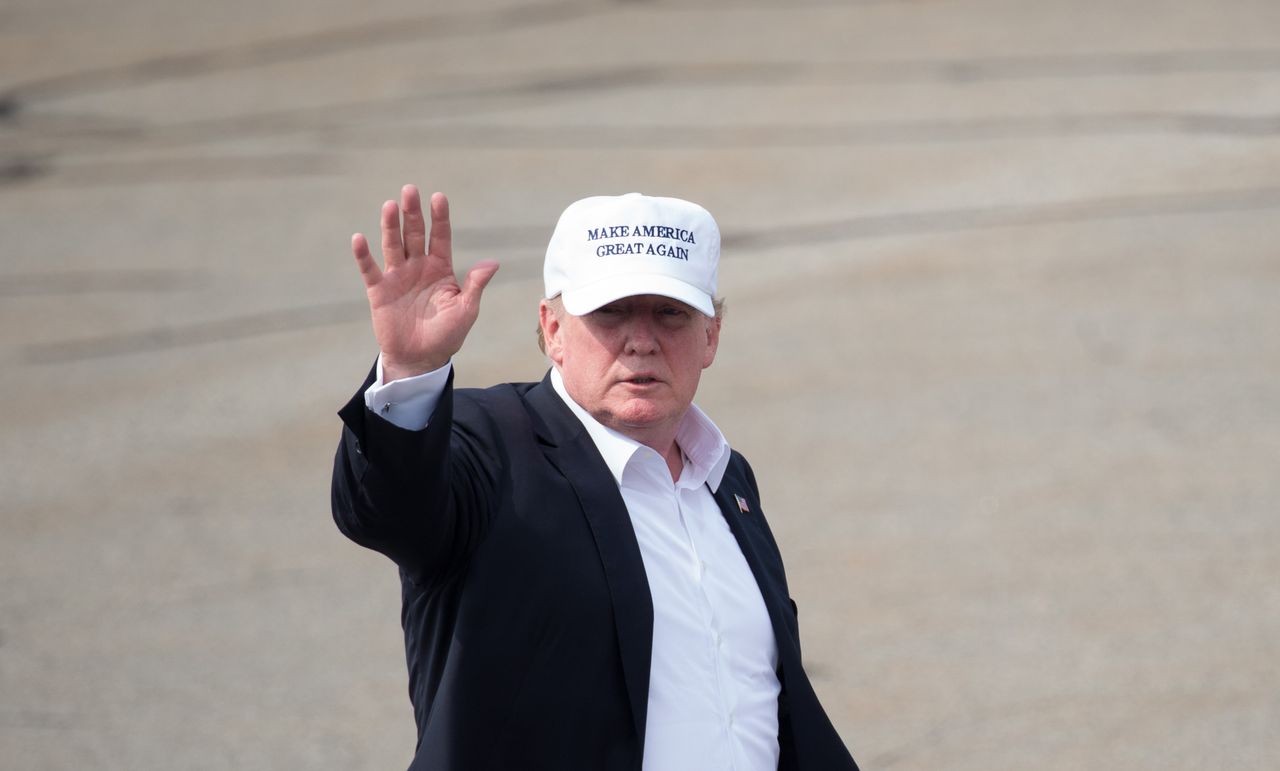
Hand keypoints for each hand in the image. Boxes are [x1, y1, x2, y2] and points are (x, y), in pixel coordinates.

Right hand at [352, 185, 498, 380]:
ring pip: (393, 245)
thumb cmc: (447, 335)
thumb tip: (493, 262)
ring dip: (390, 226)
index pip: (440, 236)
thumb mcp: (466, 310)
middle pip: (415, 234)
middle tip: (410, 190)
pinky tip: (359, 238)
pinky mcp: (379, 291)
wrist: (420, 360)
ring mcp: (398, 277)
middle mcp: (418, 267)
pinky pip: (370, 269)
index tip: (439, 197)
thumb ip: (475, 285)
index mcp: (440, 268)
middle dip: (412, 213)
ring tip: (389, 206)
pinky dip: (363, 255)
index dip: (439, 217)